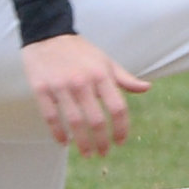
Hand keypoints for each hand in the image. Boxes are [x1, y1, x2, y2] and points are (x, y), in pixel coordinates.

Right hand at [20, 34, 150, 157]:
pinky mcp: (41, 89)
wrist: (47, 34)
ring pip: (75, 122)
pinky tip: (65, 142)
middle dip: (102, 142)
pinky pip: (50, 117)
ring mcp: (61, 86)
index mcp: (101, 75)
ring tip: (88, 154)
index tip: (121, 141)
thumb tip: (147, 88)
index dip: (122, 128)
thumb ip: (125, 78)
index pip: (118, 108)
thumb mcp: (105, 61)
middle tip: (103, 153)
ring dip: (83, 143)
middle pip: (97, 120)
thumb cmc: (80, 51)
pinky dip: (58, 133)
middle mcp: (82, 82)